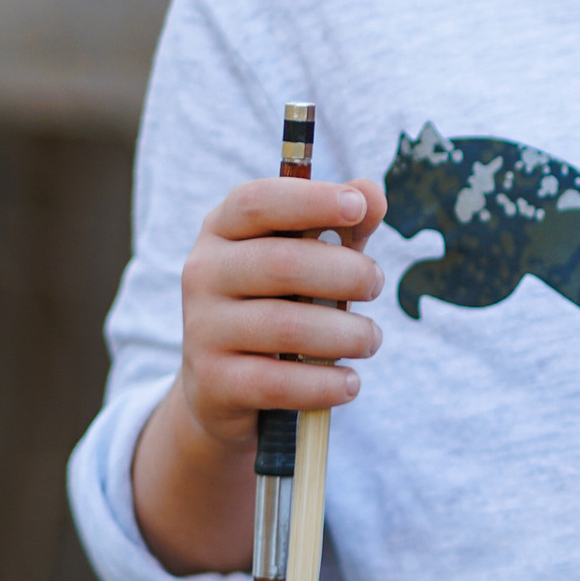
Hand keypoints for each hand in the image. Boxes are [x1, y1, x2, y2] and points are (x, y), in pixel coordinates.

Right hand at [176, 174, 384, 446]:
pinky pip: (277, 382)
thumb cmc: (278, 304)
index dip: (310, 200)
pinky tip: (350, 383)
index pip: (257, 202)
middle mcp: (203, 273)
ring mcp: (202, 329)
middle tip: (377, 284)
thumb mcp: (310, 259)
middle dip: (347, 273)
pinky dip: (324, 383)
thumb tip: (373, 193)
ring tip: (370, 338)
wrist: (222, 388)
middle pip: (281, 263)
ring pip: (287, 327)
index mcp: (223, 229)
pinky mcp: (212, 382)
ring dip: (346, 334)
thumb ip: (343, 227)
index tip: (358, 207)